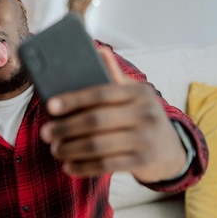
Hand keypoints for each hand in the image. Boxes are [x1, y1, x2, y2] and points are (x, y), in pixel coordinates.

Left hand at [39, 47, 186, 182]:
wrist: (171, 150)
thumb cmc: (142, 116)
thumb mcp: (134, 95)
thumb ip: (115, 77)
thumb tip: (99, 51)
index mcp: (139, 93)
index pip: (101, 93)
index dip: (73, 99)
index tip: (50, 106)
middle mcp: (145, 114)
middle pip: (96, 121)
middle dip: (66, 127)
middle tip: (45, 133)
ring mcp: (145, 139)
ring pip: (98, 145)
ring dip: (71, 149)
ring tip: (55, 150)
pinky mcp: (142, 162)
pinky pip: (105, 165)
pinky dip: (83, 167)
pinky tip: (68, 167)